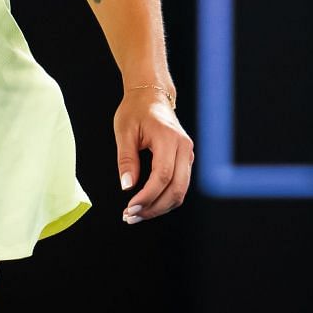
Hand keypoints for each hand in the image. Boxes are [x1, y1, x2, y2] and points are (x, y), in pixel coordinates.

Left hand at [116, 88, 192, 223]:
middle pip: (176, 189)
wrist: (152, 95)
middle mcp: (184, 147)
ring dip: (159, 207)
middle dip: (154, 207)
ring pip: (180, 191)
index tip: (129, 207)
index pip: (162, 176)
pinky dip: (164, 198)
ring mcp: (188, 154)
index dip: (147, 196)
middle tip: (131, 216)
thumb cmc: (136, 110)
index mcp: (168, 138)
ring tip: (136, 214)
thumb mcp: (124, 131)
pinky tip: (146, 204)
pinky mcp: (186, 160)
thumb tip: (127, 187)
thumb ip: (126, 160)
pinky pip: (179, 185)